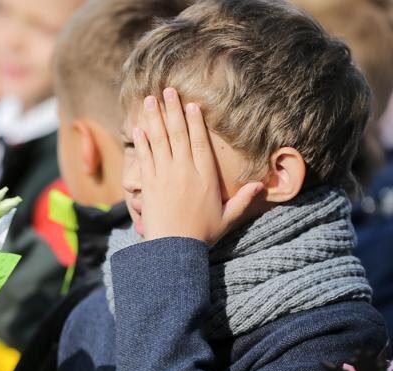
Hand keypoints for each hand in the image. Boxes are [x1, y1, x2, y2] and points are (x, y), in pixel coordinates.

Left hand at [133, 87, 263, 246]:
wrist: (174, 249)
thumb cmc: (201, 236)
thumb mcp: (228, 218)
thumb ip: (244, 200)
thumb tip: (262, 186)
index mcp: (206, 177)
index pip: (200, 143)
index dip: (195, 122)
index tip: (191, 104)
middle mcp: (186, 171)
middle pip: (178, 134)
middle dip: (172, 110)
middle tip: (167, 90)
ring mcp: (165, 176)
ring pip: (160, 140)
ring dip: (154, 118)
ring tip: (149, 100)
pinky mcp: (148, 184)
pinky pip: (144, 157)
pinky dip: (142, 141)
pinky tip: (138, 127)